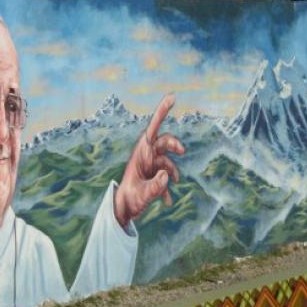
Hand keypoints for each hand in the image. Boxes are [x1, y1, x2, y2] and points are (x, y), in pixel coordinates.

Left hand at [114, 93, 184, 227]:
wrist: (124, 208)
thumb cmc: (130, 199)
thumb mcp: (143, 194)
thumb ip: (155, 186)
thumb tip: (167, 175)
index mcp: (141, 153)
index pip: (152, 129)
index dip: (162, 112)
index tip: (172, 97)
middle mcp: (146, 156)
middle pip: (164, 142)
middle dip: (174, 144)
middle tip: (182, 151)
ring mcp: (150, 164)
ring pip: (167, 160)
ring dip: (173, 171)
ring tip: (174, 183)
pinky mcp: (154, 174)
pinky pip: (165, 176)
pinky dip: (167, 188)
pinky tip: (166, 202)